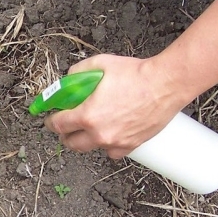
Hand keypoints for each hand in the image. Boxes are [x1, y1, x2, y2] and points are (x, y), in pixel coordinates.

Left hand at [43, 54, 187, 158]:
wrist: (166, 84)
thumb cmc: (136, 74)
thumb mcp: (100, 64)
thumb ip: (78, 72)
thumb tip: (67, 80)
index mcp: (87, 115)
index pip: (58, 125)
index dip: (51, 121)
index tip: (51, 119)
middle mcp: (99, 133)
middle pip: (70, 143)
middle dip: (64, 134)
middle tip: (66, 126)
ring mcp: (115, 142)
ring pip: (90, 148)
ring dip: (84, 140)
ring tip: (86, 130)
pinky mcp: (130, 145)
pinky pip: (111, 152)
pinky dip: (107, 145)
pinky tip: (108, 135)